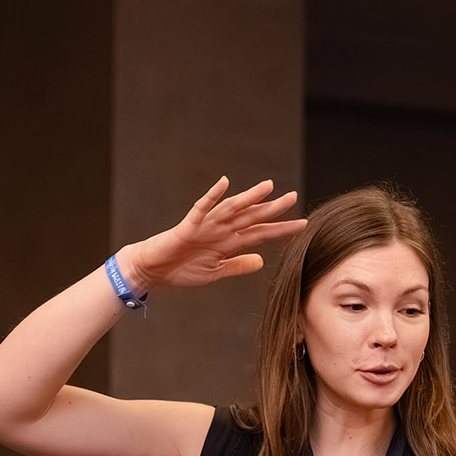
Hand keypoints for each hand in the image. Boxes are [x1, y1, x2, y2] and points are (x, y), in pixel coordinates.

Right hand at [119, 177, 305, 293]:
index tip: (302, 225)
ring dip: (249, 197)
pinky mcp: (188, 226)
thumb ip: (237, 265)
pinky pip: (202, 208)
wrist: (152, 270)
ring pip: (232, 208)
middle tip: (293, 197)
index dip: (280, 229)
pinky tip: (224, 183)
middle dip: (272, 208)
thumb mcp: (215, 272)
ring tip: (268, 187)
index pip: (260, 232)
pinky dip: (212, 196)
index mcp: (228, 242)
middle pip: (251, 217)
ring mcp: (206, 226)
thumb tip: (261, 261)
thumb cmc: (180, 270)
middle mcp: (221, 230)